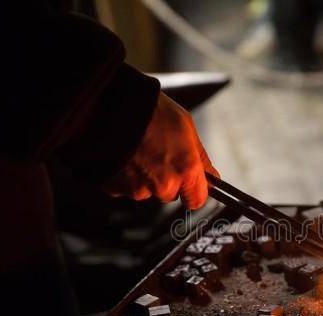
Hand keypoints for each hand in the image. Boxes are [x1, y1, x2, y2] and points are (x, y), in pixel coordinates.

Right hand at [104, 92, 218, 208]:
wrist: (112, 108)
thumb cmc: (149, 112)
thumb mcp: (186, 126)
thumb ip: (201, 157)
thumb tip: (210, 174)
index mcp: (186, 170)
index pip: (197, 200)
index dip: (194, 191)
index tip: (191, 184)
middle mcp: (163, 185)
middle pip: (170, 194)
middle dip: (167, 180)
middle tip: (159, 155)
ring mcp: (138, 189)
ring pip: (147, 191)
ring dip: (146, 177)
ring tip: (140, 151)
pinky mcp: (116, 189)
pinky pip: (126, 188)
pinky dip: (127, 176)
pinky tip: (127, 156)